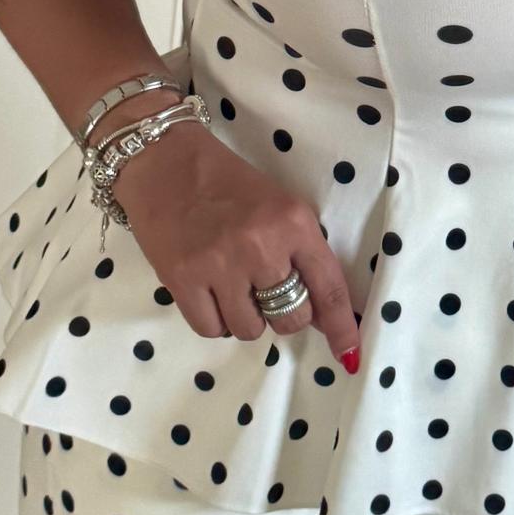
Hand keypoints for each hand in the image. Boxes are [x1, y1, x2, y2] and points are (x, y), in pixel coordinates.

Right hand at [112, 122, 360, 370]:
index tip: (349, 354)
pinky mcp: (182, 279)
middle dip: (284, 314)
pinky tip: (210, 294)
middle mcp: (262, 246)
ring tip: (233, 287)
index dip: (342, 326)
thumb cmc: (228, 184)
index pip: (329, 288)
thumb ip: (302, 256)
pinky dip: (216, 321)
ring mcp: (220, 264)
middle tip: (266, 291)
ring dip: (246, 318)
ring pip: (251, 330)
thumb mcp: (279, 207)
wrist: (164, 161)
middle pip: (292, 318)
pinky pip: (213, 330)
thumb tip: (324, 315)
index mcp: (294, 222)